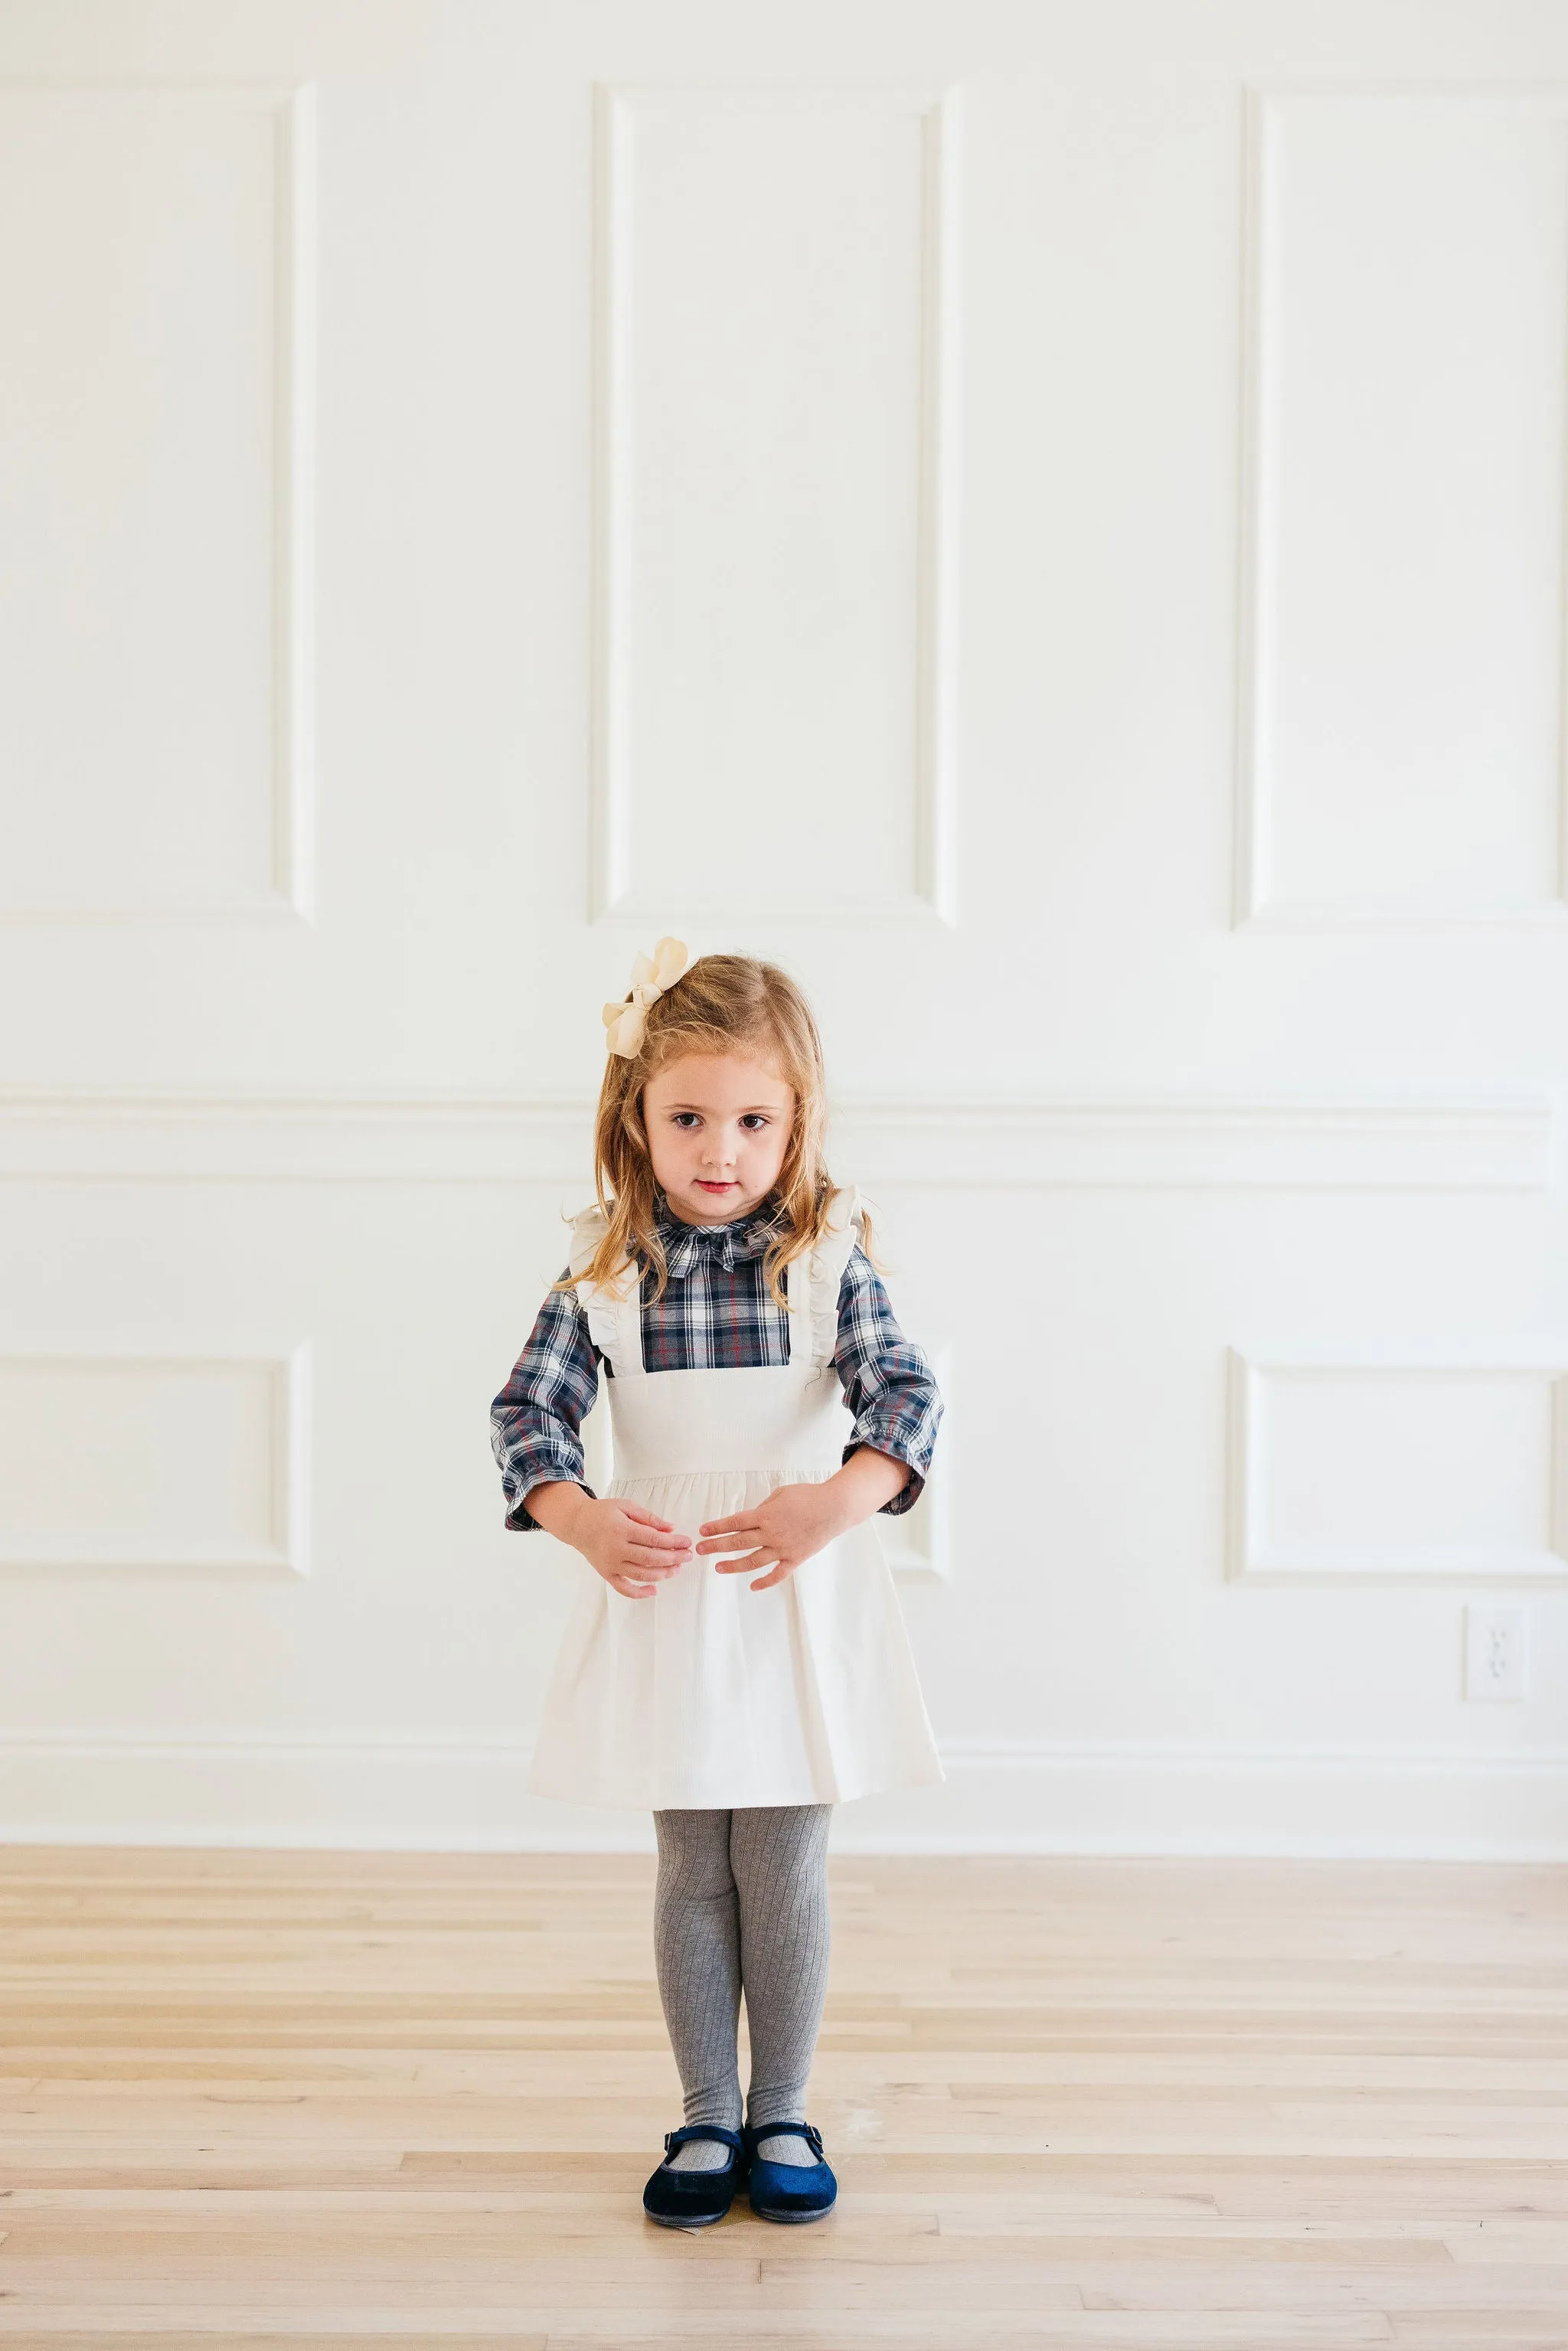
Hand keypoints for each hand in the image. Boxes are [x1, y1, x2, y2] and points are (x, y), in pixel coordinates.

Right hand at [528, 1483, 693, 1599]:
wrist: (577, 1524)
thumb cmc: (603, 1513)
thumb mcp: (626, 1506)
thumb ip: (649, 1518)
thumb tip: (671, 1528)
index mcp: (621, 1529)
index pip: (653, 1539)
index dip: (673, 1542)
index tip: (687, 1542)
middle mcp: (615, 1549)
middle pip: (650, 1558)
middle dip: (673, 1558)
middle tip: (688, 1556)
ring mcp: (610, 1564)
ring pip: (641, 1575)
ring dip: (662, 1574)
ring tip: (677, 1569)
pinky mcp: (606, 1574)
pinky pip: (624, 1589)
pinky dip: (639, 1593)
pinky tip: (655, 1590)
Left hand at [694, 1482, 851, 1592]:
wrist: (835, 1508)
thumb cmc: (807, 1496)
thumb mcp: (781, 1493)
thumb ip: (764, 1507)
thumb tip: (752, 1518)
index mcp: (766, 1515)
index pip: (735, 1522)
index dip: (717, 1527)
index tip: (702, 1531)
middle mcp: (771, 1533)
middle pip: (738, 1542)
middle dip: (716, 1546)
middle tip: (700, 1550)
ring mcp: (783, 1549)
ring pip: (753, 1560)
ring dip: (733, 1565)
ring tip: (718, 1568)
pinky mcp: (795, 1559)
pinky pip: (777, 1574)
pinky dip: (765, 1582)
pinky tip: (753, 1586)